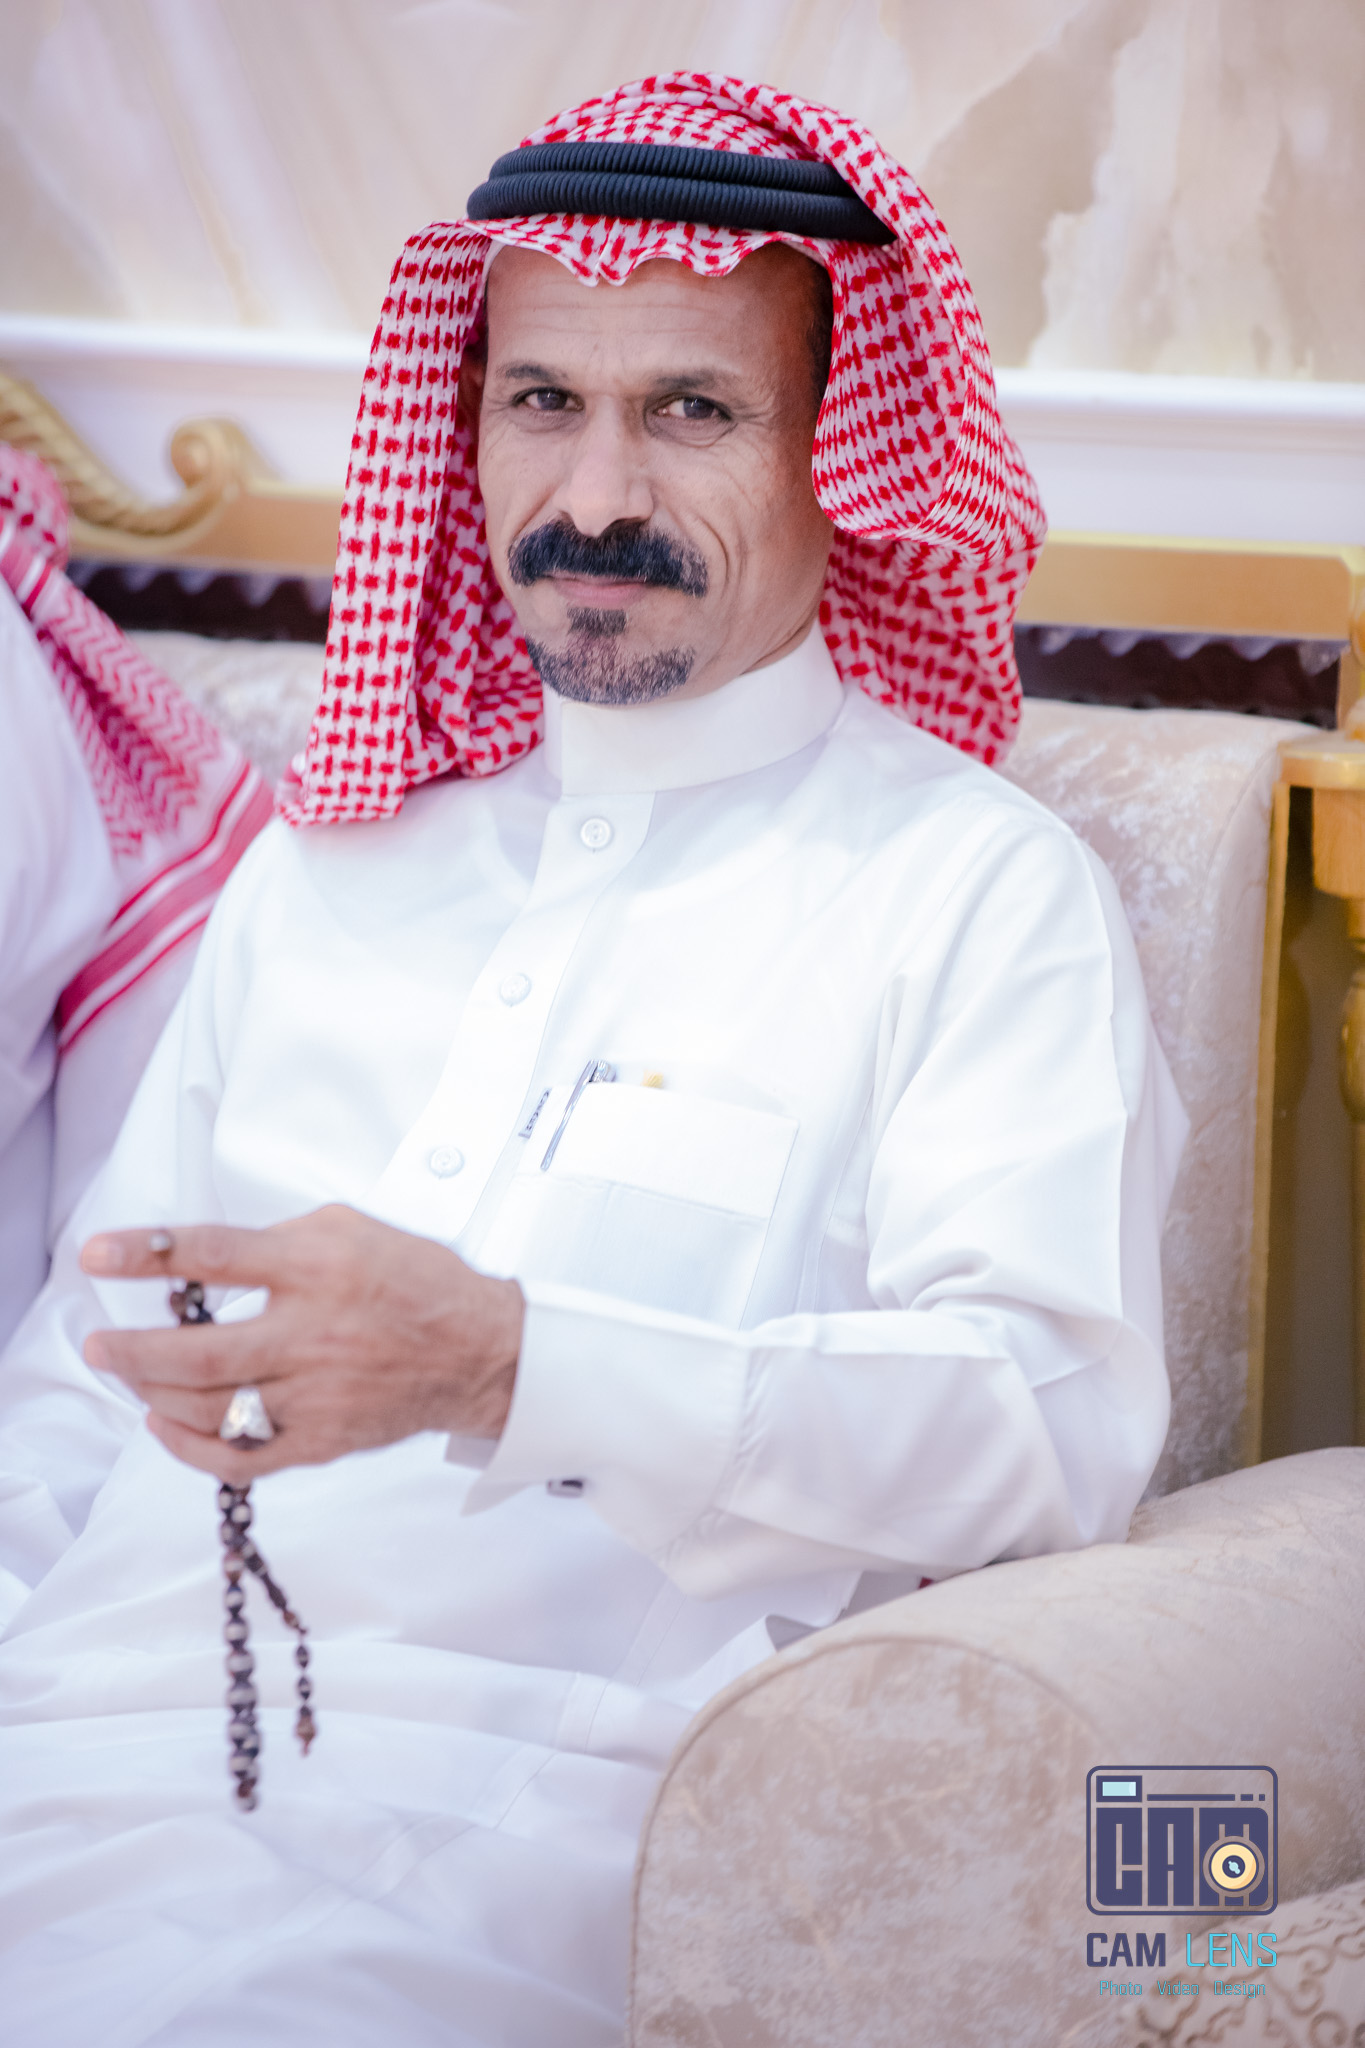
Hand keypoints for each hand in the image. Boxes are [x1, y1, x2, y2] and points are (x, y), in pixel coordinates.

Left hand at [80, 1205, 523, 1481]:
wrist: (480, 1350)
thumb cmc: (416, 1284)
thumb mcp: (350, 1228)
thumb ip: (277, 1239)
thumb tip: (206, 1258)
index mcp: (319, 1267)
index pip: (214, 1255)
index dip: (147, 1254)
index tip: (100, 1255)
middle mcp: (313, 1333)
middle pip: (195, 1352)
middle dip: (131, 1350)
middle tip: (100, 1345)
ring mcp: (316, 1394)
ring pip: (208, 1407)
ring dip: (153, 1393)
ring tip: (132, 1377)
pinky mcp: (322, 1440)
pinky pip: (239, 1458)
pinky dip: (189, 1447)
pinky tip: (167, 1426)